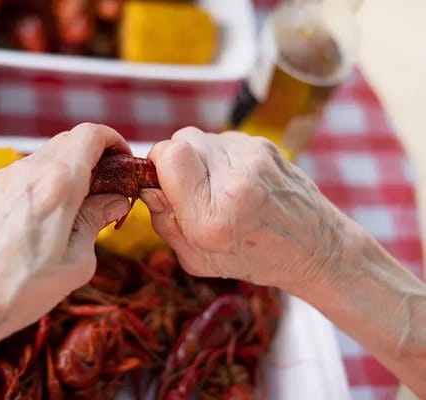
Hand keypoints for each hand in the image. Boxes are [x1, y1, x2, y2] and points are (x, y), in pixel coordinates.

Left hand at [0, 123, 131, 399]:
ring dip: (64, 170)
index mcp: (57, 186)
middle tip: (104, 188)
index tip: (122, 161)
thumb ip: (96, 222)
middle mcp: (26, 173)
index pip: (91, 135)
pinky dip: (39, 182)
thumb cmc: (22, 292)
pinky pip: (20, 174)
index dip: (113, 141)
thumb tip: (115, 201)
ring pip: (42, 157)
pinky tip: (40, 216)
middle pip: (68, 142)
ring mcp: (0, 180)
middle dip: (92, 156)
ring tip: (72, 206)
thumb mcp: (76, 263)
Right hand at [140, 127, 352, 289]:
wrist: (316, 248)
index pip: (169, 154)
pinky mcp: (267, 147)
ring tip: (219, 187)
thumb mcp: (197, 260)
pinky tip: (238, 181)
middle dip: (177, 161)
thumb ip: (164, 222)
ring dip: (200, 159)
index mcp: (212, 217)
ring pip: (203, 138)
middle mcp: (235, 182)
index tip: (163, 182)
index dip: (158, 164)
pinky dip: (223, 158)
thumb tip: (148, 186)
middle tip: (192, 187)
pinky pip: (225, 141)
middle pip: (181, 140)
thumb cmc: (254, 259)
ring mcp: (255, 158)